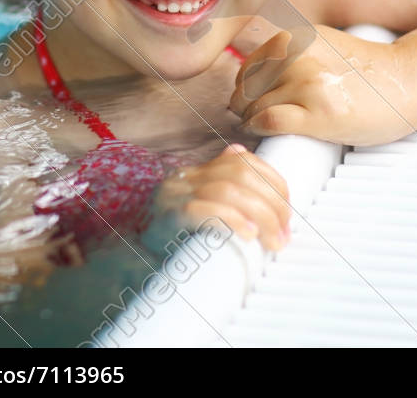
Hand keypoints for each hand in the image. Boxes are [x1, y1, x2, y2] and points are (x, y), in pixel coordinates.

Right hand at [153, 144, 291, 251]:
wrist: (130, 258)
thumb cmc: (171, 239)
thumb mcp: (198, 209)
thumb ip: (223, 189)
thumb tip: (242, 158)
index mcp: (197, 173)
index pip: (243, 161)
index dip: (272, 182)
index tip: (287, 211)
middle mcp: (185, 178)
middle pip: (240, 175)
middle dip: (272, 203)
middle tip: (283, 234)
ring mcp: (174, 196)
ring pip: (227, 190)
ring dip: (260, 215)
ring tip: (272, 240)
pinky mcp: (168, 218)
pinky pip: (203, 209)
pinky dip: (231, 219)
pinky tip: (247, 233)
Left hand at [229, 25, 416, 146]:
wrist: (407, 82)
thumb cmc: (365, 71)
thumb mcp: (320, 44)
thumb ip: (289, 52)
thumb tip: (246, 73)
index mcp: (296, 38)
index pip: (248, 64)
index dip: (244, 85)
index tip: (248, 97)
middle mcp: (298, 56)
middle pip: (246, 86)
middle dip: (243, 104)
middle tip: (249, 116)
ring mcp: (308, 84)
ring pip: (253, 105)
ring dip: (250, 119)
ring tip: (260, 126)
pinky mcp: (318, 114)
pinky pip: (267, 120)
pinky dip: (258, 127)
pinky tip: (263, 130)